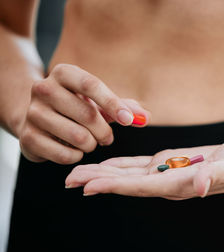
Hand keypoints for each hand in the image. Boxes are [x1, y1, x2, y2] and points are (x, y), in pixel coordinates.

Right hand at [18, 64, 150, 163]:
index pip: (91, 85)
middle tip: (107, 138)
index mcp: (63, 73)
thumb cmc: (77, 106)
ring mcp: (33, 113)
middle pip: (88, 115)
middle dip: (105, 132)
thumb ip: (124, 107)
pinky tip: (73, 150)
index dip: (113, 104)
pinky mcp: (27, 138)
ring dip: (91, 145)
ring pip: (78, 137)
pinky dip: (77, 156)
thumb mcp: (99, 101)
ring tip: (88, 141)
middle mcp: (43, 89)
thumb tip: (145, 117)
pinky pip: (65, 155)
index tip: (129, 120)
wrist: (37, 117)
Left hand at [65, 138, 223, 199]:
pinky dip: (120, 164)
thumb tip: (199, 186)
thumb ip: (216, 176)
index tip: (89, 187)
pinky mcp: (168, 162)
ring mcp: (166, 173)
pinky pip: (139, 165)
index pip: (141, 187)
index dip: (115, 186)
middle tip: (69, 180)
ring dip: (104, 173)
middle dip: (99, 181)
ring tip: (78, 173)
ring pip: (129, 174)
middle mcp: (167, 183)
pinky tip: (106, 164)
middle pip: (127, 183)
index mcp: (179, 185)